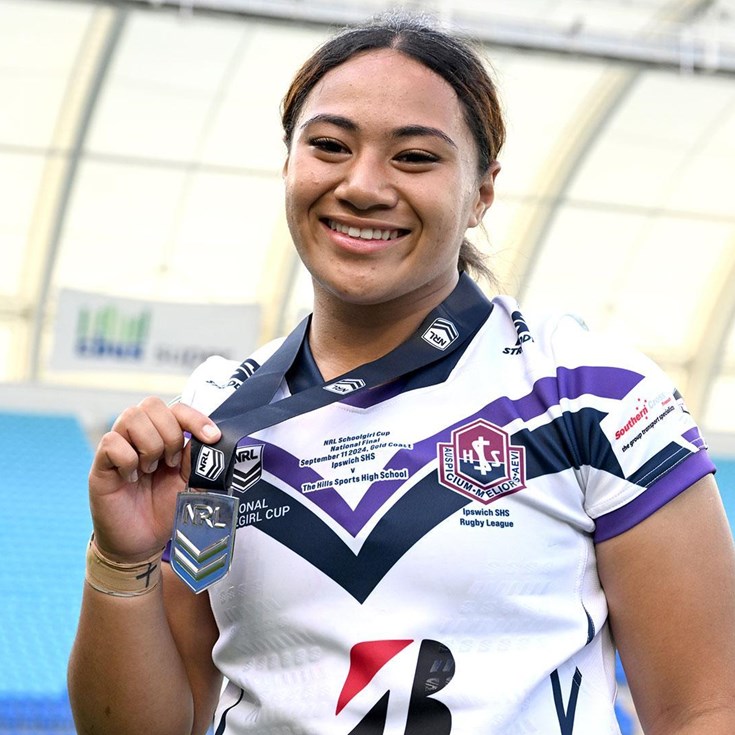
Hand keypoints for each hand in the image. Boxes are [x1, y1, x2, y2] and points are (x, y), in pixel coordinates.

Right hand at [88, 397, 220, 562]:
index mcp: (165, 435)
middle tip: (172, 463)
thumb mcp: (191, 483)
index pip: (177, 408)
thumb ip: (199, 459)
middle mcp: (140, 435)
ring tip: (150, 470)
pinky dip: (127, 459)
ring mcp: (119, 446)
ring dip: (149, 444)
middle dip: (170, 433)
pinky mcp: (101, 464)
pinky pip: (111, 442)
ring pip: (131, 416)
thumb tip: (208, 439)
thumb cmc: (166, 509)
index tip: (212, 437)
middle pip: (151, 404)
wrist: (142, 542)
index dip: (195, 418)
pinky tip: (131, 479)